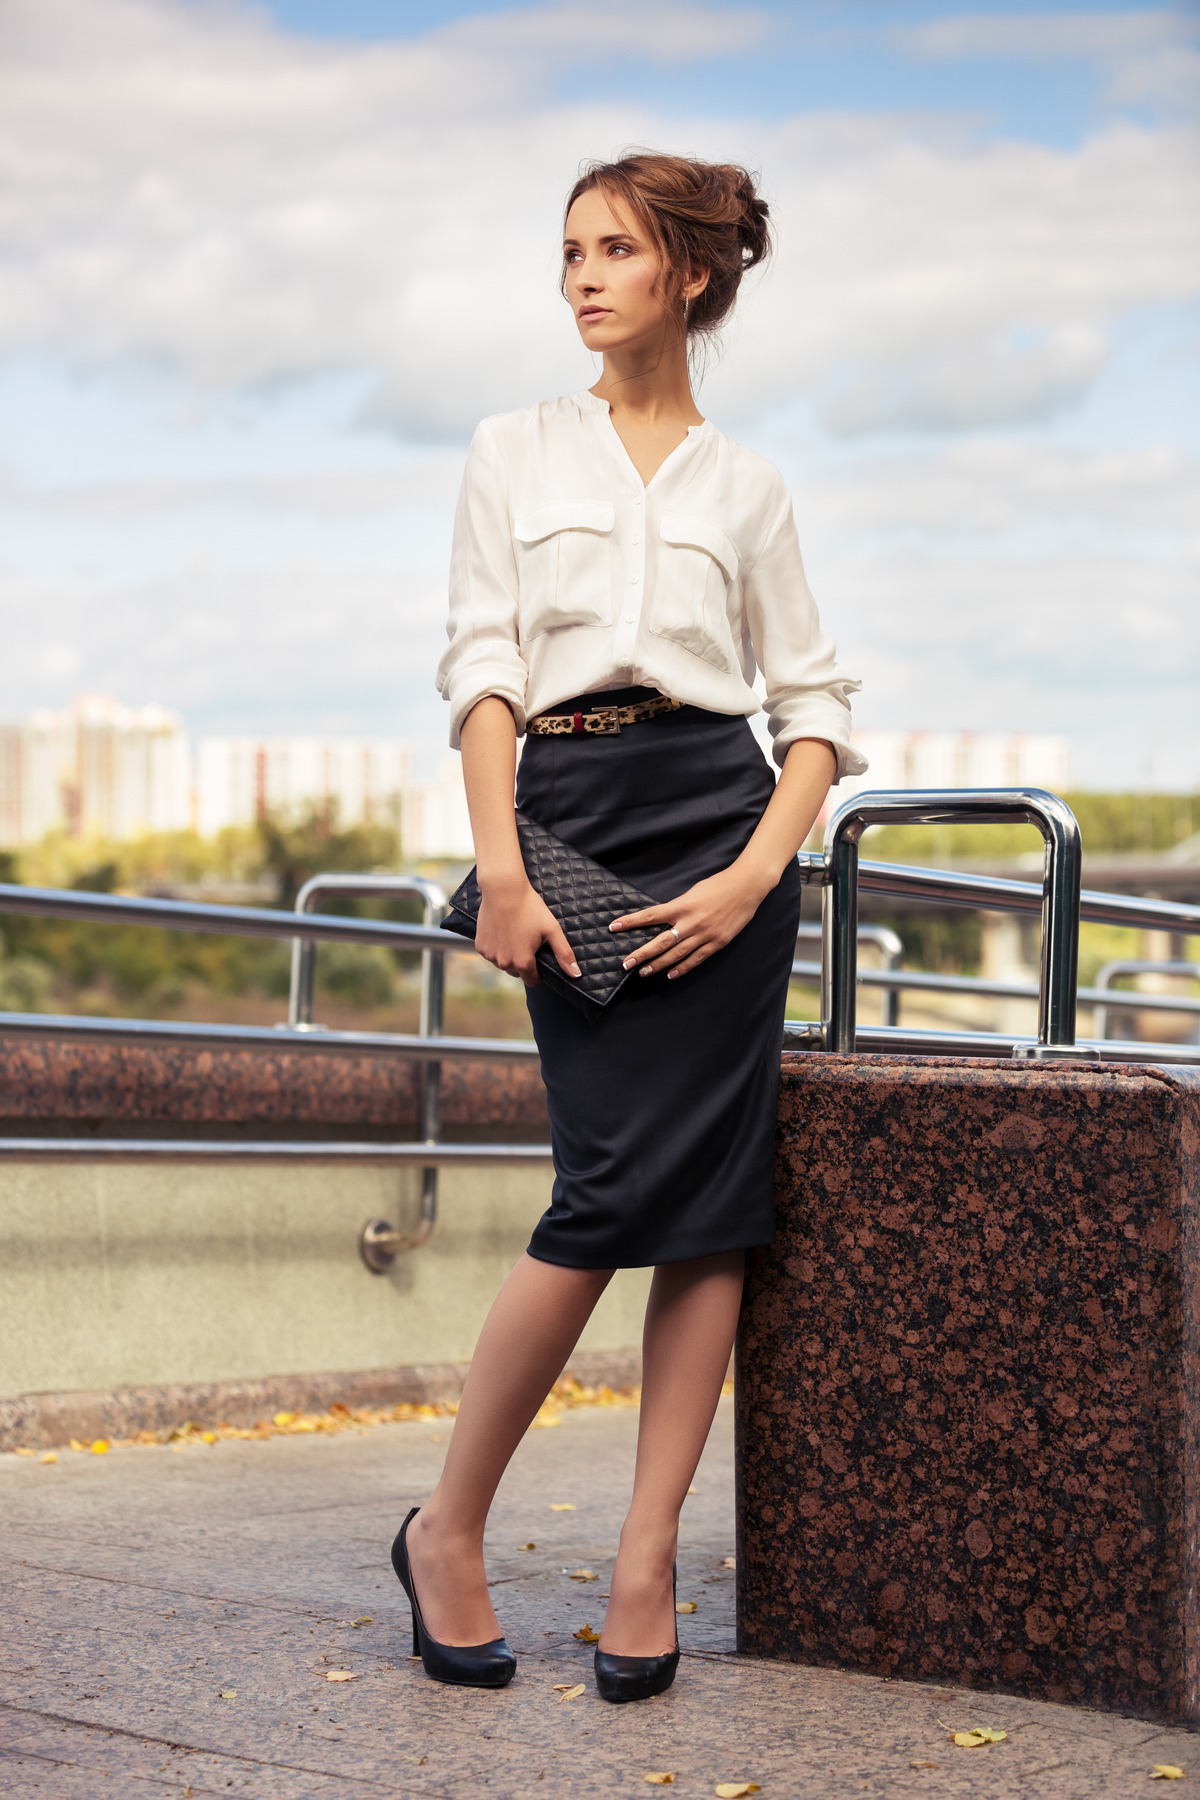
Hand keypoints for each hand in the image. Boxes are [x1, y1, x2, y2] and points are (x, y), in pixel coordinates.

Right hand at [475, 877, 579, 985]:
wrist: (503, 890)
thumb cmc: (530, 908)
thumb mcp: (552, 930)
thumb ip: (564, 954)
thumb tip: (576, 975)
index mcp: (523, 962)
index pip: (532, 980)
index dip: (539, 972)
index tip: (540, 956)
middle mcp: (504, 963)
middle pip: (517, 972)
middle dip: (523, 962)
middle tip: (528, 941)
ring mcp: (490, 955)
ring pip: (503, 963)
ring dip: (509, 955)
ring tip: (516, 935)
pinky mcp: (480, 946)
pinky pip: (491, 953)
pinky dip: (497, 947)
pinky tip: (503, 932)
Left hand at [609, 865, 771, 979]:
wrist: (747, 886)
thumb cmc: (718, 885)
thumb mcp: (693, 892)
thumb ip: (678, 907)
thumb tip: (661, 919)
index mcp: (683, 905)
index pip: (651, 915)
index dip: (632, 922)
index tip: (614, 927)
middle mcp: (691, 922)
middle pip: (661, 942)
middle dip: (641, 954)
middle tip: (625, 964)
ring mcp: (705, 934)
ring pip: (677, 954)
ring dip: (658, 965)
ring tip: (643, 972)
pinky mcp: (718, 942)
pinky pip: (697, 959)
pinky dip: (683, 968)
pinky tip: (671, 974)